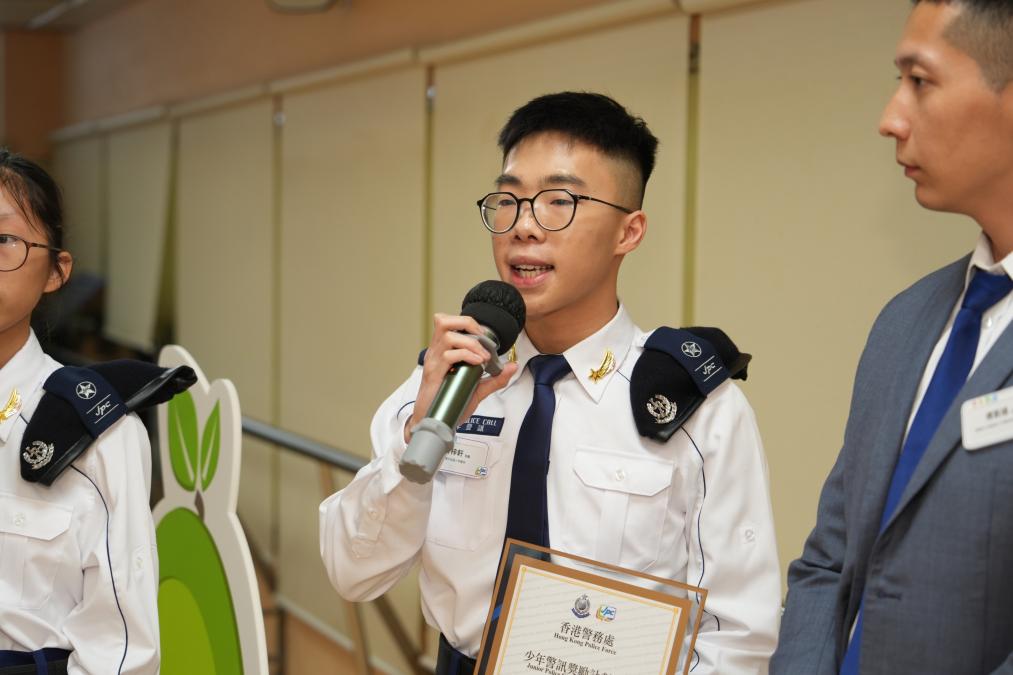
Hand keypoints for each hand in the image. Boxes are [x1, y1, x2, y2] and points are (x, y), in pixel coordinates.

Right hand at [404, 313, 517, 442]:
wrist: (434, 423)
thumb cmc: (449, 404)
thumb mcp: (478, 389)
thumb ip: (495, 379)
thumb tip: (512, 367)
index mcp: (442, 351)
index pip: (448, 322)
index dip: (467, 322)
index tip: (484, 336)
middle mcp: (435, 353)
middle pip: (443, 321)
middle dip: (467, 323)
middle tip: (482, 338)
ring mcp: (433, 362)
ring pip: (447, 336)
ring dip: (470, 343)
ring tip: (483, 356)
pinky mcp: (433, 374)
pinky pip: (448, 356)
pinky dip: (466, 355)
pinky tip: (477, 363)